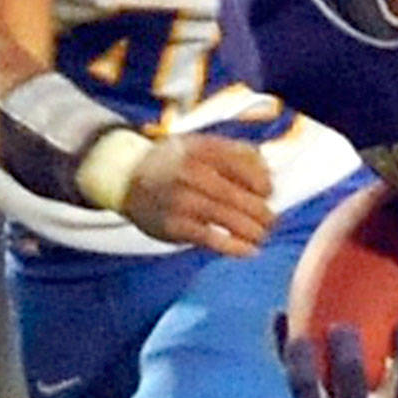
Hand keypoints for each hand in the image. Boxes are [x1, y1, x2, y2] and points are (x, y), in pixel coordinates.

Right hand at [122, 136, 273, 254]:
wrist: (126, 179)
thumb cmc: (173, 164)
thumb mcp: (199, 145)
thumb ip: (234, 154)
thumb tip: (267, 175)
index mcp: (200, 148)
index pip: (241, 164)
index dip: (261, 181)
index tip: (268, 193)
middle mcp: (190, 171)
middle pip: (236, 194)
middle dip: (261, 211)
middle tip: (271, 221)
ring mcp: (180, 198)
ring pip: (226, 216)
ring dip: (252, 230)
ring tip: (262, 236)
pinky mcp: (173, 225)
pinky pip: (210, 238)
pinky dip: (233, 246)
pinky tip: (249, 251)